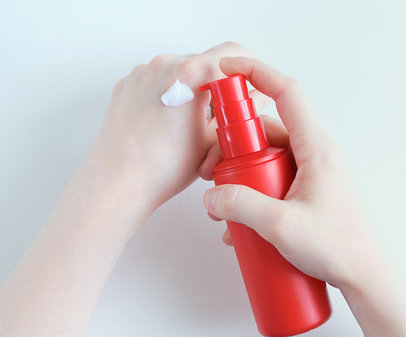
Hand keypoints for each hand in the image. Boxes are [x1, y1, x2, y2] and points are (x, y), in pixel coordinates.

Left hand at [85, 42, 266, 212]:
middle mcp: (164, 65)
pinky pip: (155, 81)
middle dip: (215, 84)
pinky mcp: (126, 85)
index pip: (231, 52)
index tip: (247, 81)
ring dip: (191, 89)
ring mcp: (141, 73)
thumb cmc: (163, 168)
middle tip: (220, 115)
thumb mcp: (215, 141)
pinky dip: (168, 94)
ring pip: (178, 72)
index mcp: (190, 75)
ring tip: (188, 125)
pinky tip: (166, 124)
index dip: (246, 66)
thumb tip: (255, 98)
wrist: (118, 181)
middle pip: (203, 63)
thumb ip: (241, 113)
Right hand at [200, 56, 372, 289]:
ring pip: (265, 159)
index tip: (227, 68)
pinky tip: (240, 225)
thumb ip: (242, 206)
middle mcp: (313, 154)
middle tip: (210, 171)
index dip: (256, 73)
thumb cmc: (338, 247)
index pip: (286, 94)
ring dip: (239, 176)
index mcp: (315, 148)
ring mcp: (309, 174)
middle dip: (232, 146)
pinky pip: (272, 181)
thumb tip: (212, 195)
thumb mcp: (281, 226)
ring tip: (222, 207)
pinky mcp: (304, 193)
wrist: (363, 276)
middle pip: (266, 131)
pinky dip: (252, 194)